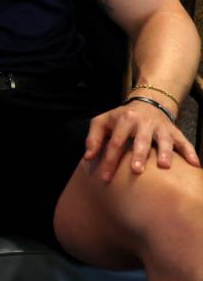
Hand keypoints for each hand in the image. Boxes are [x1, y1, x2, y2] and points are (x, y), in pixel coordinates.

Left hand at [84, 98, 201, 180]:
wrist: (148, 102)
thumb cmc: (121, 117)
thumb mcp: (103, 122)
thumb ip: (94, 138)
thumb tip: (88, 158)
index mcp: (124, 120)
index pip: (116, 142)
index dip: (110, 160)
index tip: (105, 178)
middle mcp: (144, 123)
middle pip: (141, 140)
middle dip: (139, 155)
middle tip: (136, 171)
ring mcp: (161, 128)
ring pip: (164, 140)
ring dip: (165, 152)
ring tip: (164, 166)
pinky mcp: (175, 132)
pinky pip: (184, 142)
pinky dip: (190, 152)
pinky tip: (195, 164)